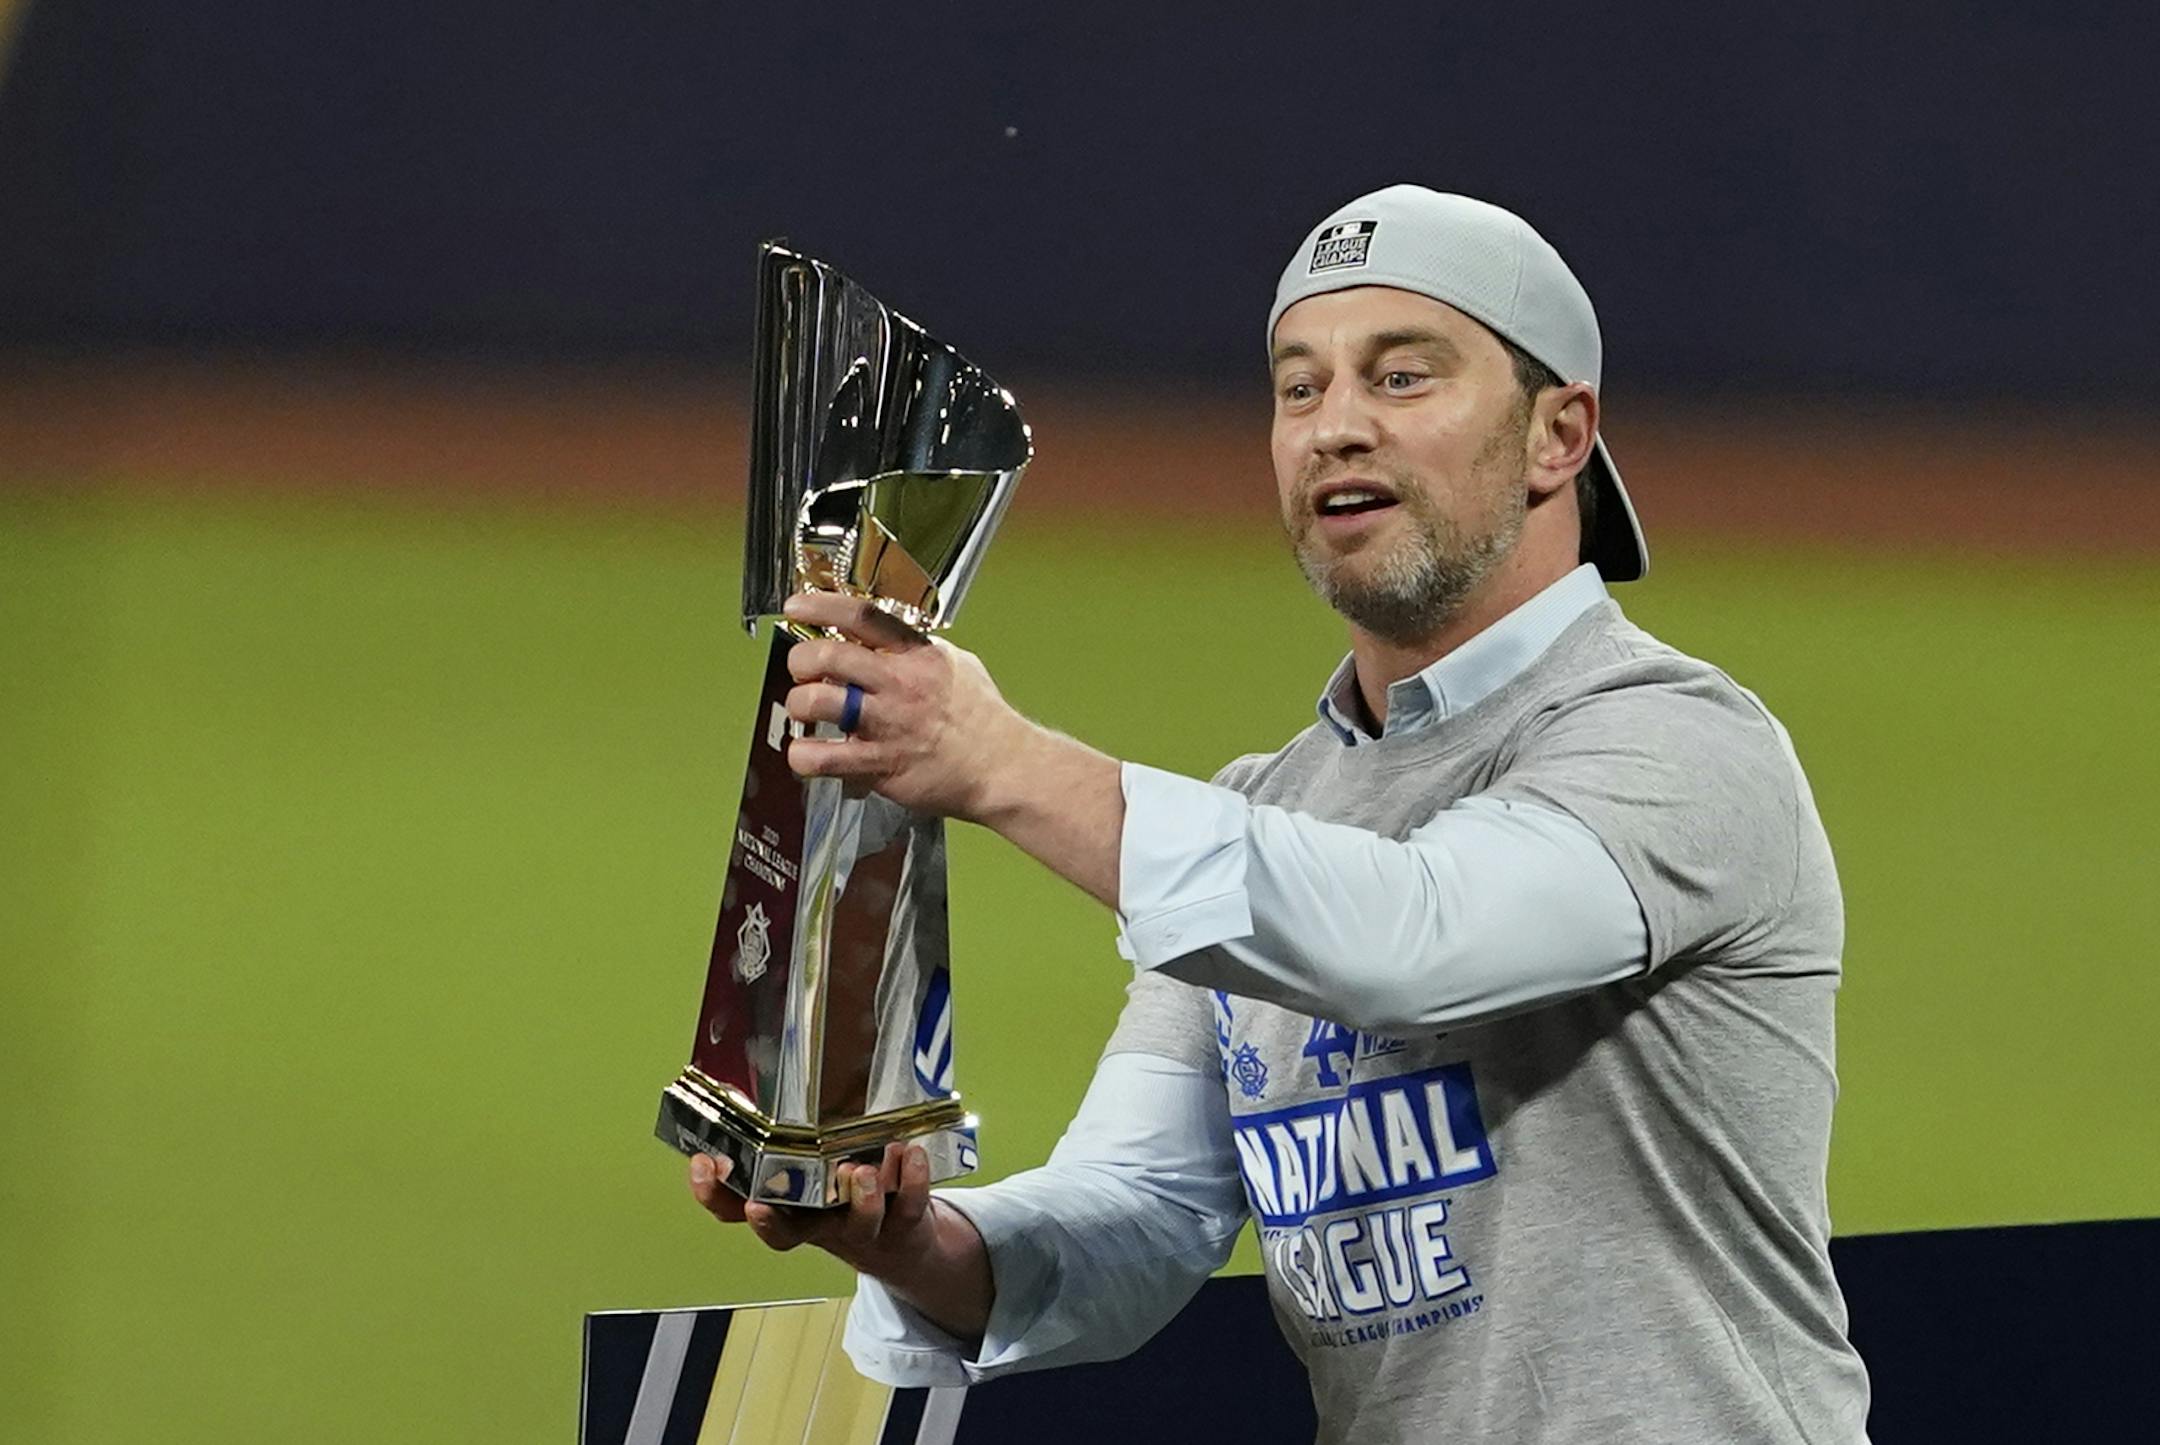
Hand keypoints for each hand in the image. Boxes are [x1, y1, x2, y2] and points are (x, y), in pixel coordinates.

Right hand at [687, 1142, 933, 1275]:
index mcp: (789, 1208)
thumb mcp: (813, 1172)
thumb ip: (790, 1140)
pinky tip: (909, 1154)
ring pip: (858, 1224)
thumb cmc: (847, 1196)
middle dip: (771, 1222)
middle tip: (761, 1203)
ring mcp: (863, 1228)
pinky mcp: (906, 1223)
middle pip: (788, 1232)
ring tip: (860, 1172)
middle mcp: (820, 1224)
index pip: (736, 1210)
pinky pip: (910, 1207)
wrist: (902, 1244)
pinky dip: (912, 1181)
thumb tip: (756, 1074)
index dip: (714, 1195)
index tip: (703, 1166)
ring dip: (858, 1200)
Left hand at [778, 591, 1031, 822]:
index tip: (796, 605)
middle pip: (828, 655)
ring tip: (805, 711)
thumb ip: (918, 651)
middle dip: (800, 660)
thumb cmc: (982, 719)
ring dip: (798, 704)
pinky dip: (803, 757)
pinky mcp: (880, 764)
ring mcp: (887, 725)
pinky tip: (806, 755)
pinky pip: (824, 758)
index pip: (862, 615)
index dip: (821, 604)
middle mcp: (899, 684)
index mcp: (917, 655)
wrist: (1003, 767)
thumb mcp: (958, 665)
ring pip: (818, 702)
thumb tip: (889, 639)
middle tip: (802, 671)